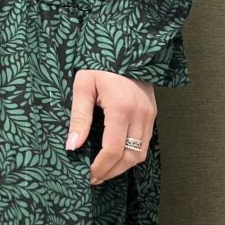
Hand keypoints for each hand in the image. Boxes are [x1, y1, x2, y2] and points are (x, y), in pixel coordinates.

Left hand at [65, 69, 156, 183]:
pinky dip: (131, 155)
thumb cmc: (100, 63)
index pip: (114, 149)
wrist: (126, 47)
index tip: (87, 174)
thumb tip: (72, 146)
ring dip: (122, 167)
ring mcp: (149, 114)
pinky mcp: (152, 113)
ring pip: (141, 154)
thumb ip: (79, 117)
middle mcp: (140, 114)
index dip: (100, 167)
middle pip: (131, 157)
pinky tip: (115, 156)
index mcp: (121, 107)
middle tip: (93, 178)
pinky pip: (145, 143)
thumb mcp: (83, 86)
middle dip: (112, 172)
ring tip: (103, 170)